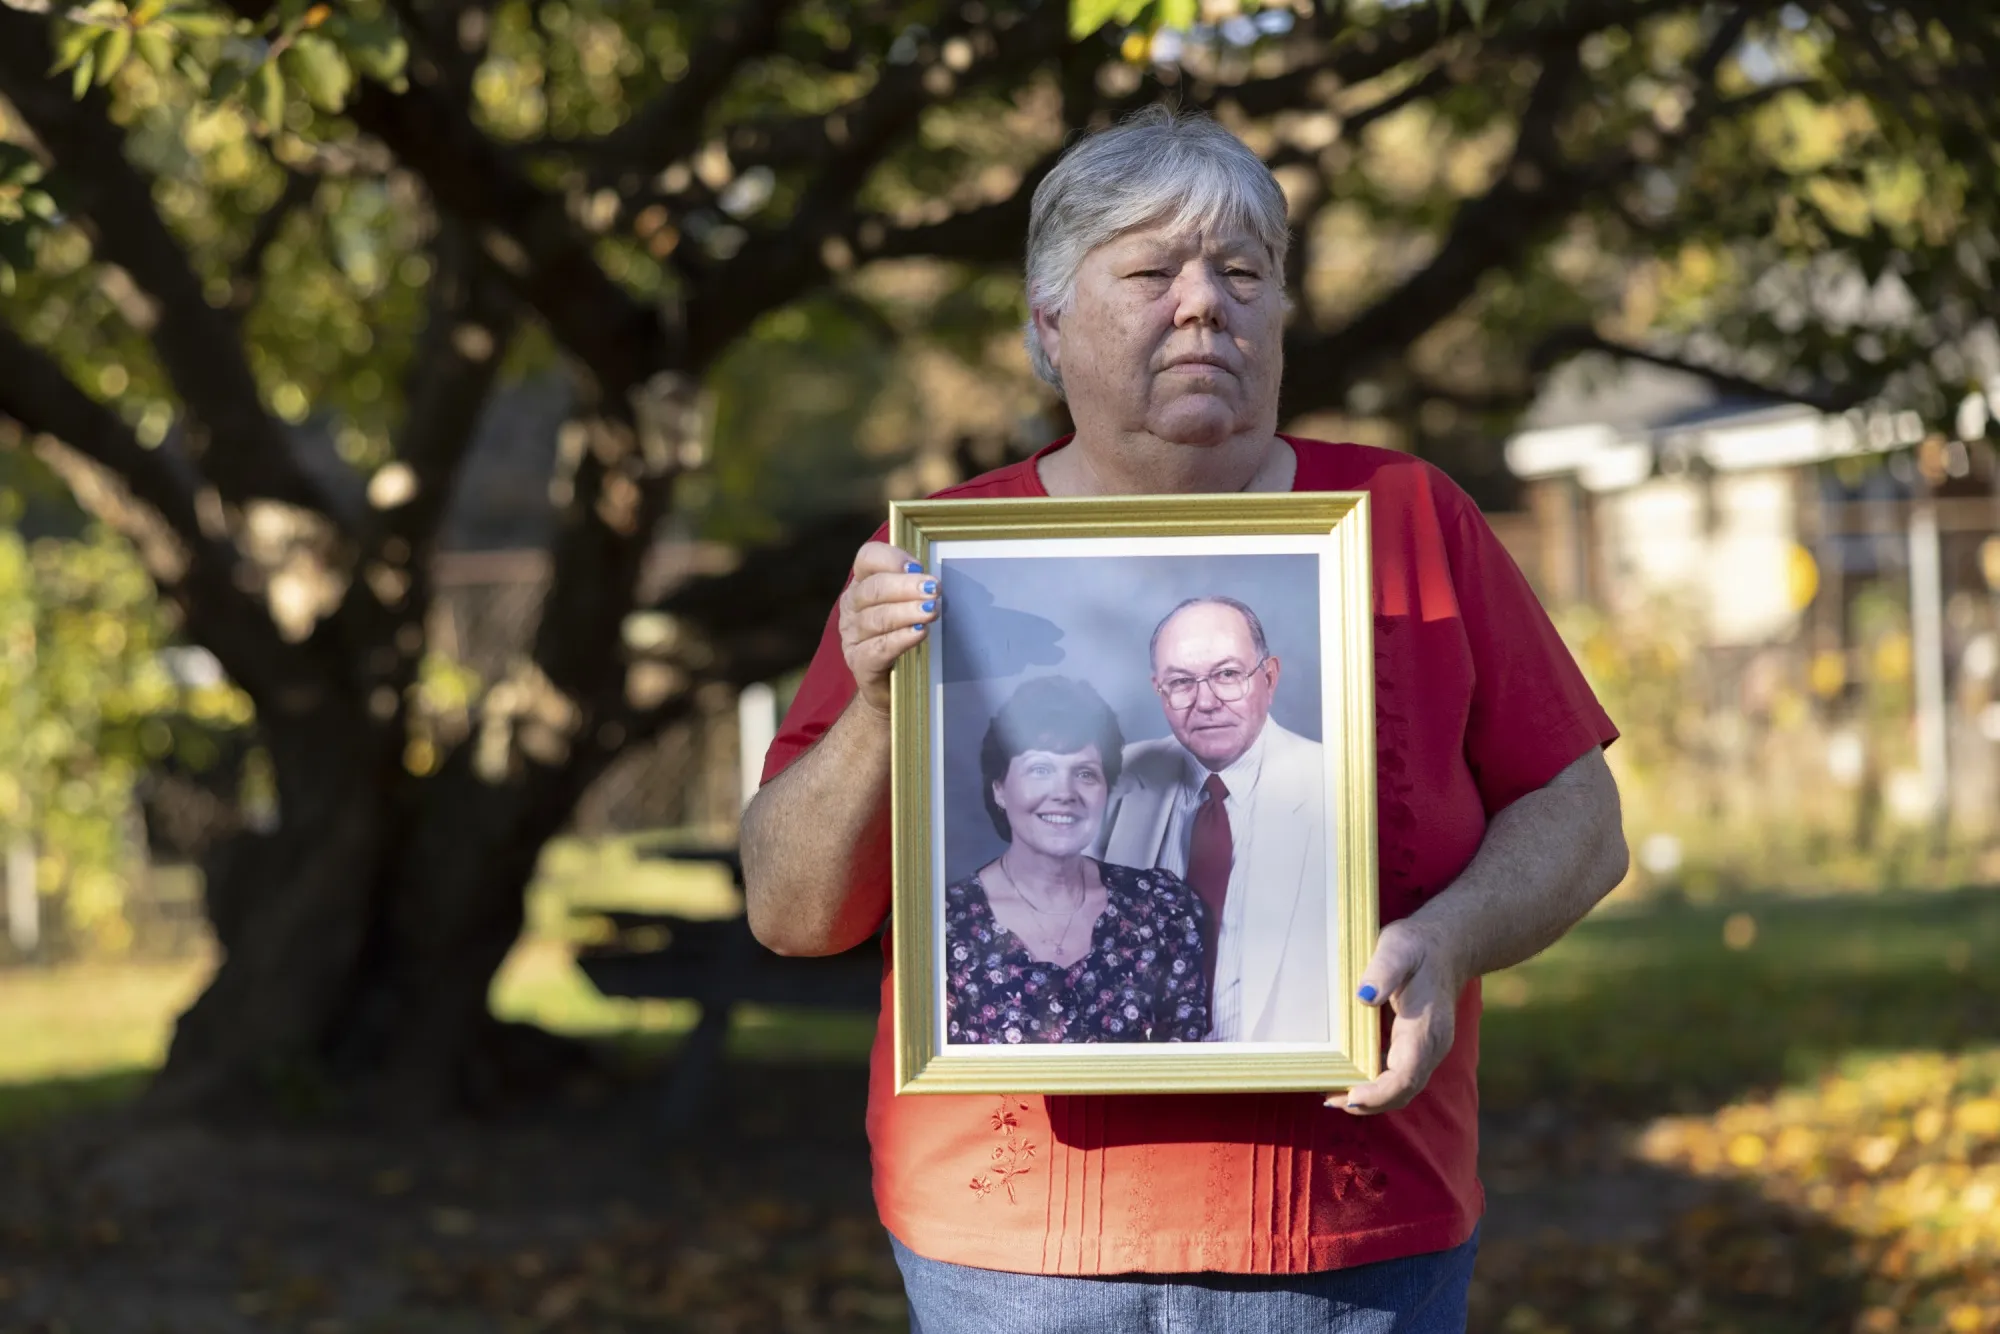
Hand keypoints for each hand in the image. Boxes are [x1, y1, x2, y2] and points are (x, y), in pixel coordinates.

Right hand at [839, 541, 939, 717]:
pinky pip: (878, 648)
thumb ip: (916, 589)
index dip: (892, 558)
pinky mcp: (859, 663)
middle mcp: (851, 608)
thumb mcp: (907, 608)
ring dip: (907, 612)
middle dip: (906, 587)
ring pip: (876, 618)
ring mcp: (852, 636)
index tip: (918, 566)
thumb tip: (935, 580)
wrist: (893, 687)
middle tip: (934, 589)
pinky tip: (919, 633)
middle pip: (873, 588)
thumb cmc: (904, 639)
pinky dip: (900, 639)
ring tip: (931, 611)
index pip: (867, 558)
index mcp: (862, 585)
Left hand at [1326, 918, 1464, 1115]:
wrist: (1447, 946)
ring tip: (1332, 1095)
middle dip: (1368, 1102)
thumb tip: (1365, 996)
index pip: (1406, 1076)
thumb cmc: (1418, 946)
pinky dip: (1374, 1084)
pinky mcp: (1418, 1048)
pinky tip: (1349, 1079)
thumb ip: (1383, 971)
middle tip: (1329, 1099)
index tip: (1349, 1097)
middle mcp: (1431, 1047)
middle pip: (1402, 1091)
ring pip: (1401, 1088)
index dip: (1378, 1093)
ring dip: (1369, 1097)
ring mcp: (1427, 1050)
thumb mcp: (1397, 948)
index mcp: (1425, 1029)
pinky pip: (1398, 1077)